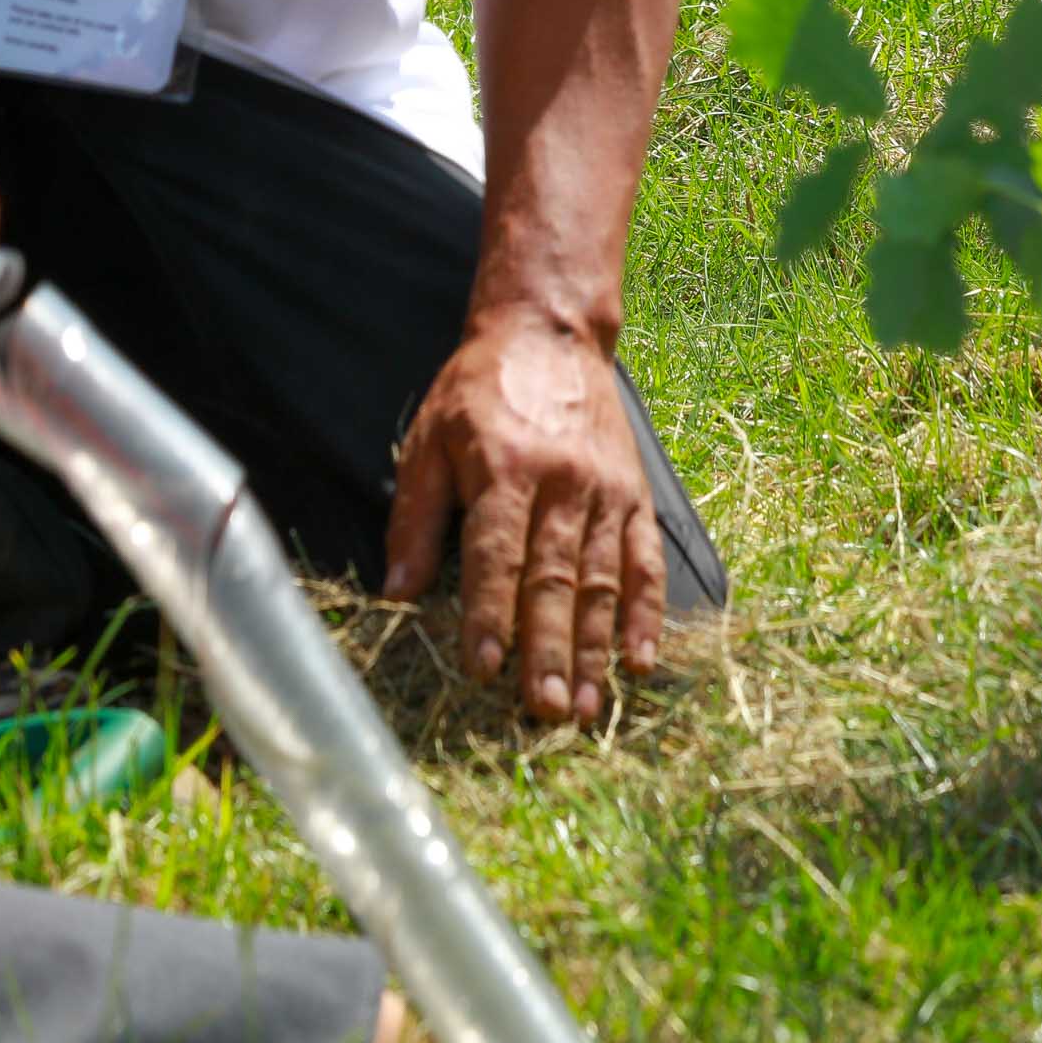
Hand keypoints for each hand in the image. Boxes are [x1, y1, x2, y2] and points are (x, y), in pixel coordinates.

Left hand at [383, 305, 660, 723]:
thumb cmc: (478, 390)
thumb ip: (414, 518)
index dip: (490, 613)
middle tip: (543, 711)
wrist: (551, 331)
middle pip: (554, 578)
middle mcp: (561, 482)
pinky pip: (645, 562)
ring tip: (584, 707)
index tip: (485, 669)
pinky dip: (646, 614)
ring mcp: (606, 491)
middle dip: (547, 650)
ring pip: (601, 580)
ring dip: (593, 649)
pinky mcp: (636, 494)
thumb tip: (395, 594)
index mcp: (503, 468)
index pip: (496, 554)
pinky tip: (639, 661)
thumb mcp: (428, 439)